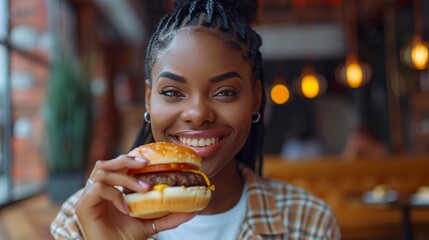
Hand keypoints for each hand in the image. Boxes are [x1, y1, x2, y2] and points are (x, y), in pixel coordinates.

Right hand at [75, 155, 195, 239]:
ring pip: (101, 172)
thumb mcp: (151, 224)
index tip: (149, 161)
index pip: (114, 166)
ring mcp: (87, 197)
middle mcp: (95, 190)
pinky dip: (115, 195)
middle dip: (126, 160)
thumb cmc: (126, 239)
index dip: (130, 159)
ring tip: (144, 188)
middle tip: (146, 164)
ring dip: (125, 177)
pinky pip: (98, 189)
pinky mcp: (83, 206)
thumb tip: (193, 210)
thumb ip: (168, 216)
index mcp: (108, 190)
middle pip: (104, 163)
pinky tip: (127, 208)